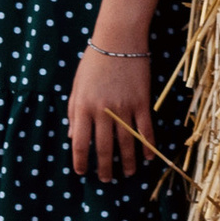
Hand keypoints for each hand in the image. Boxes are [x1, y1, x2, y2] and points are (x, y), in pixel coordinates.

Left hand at [68, 42, 152, 184]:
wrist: (119, 40)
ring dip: (127, 162)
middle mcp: (102, 111)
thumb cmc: (94, 62)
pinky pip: (145, 130)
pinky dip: (147, 146)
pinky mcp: (141, 102)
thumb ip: (74, 112)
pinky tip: (147, 158)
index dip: (80, 161)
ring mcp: (124, 107)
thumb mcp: (77, 86)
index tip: (81, 172)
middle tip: (106, 180)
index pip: (79, 142)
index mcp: (83, 107)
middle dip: (105, 168)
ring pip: (126, 143)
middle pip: (104, 148)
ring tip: (127, 173)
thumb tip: (72, 137)